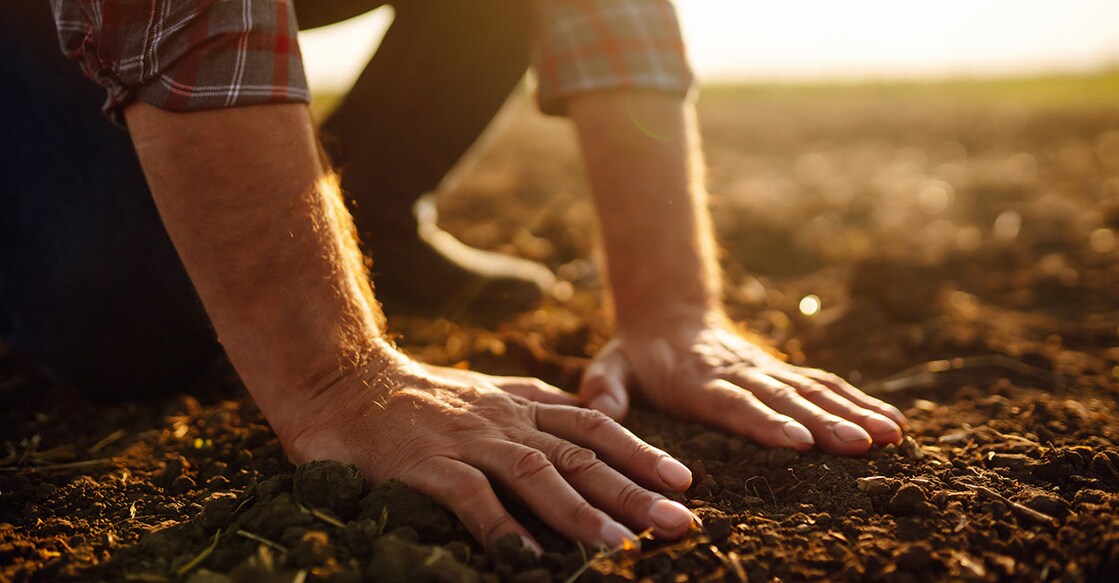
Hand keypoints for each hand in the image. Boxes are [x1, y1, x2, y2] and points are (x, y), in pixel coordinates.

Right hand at [273, 346, 697, 552]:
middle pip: (581, 454)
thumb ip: (531, 407)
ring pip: (536, 474)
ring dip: (581, 512)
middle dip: (635, 489)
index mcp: (519, 404)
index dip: (641, 452)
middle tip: (679, 521)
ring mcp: (466, 440)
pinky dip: (502, 528)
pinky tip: (529, 561)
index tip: (683, 479)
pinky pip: (471, 499)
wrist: (342, 379)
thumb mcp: (485, 393)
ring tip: (622, 546)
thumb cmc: (414, 396)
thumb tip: (583, 426)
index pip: (594, 425)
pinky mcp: (426, 464)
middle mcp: (503, 421)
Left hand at [579, 314, 906, 455]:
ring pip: (813, 391)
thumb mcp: (609, 366)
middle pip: (784, 399)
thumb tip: (600, 407)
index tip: (798, 441)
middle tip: (859, 444)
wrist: (668, 317)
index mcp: (698, 380)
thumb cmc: (637, 356)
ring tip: (889, 436)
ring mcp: (765, 371)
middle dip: (824, 422)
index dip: (766, 422)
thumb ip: (605, 387)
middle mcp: (739, 374)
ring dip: (852, 413)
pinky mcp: (781, 372)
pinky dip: (857, 402)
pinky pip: (824, 385)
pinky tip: (890, 422)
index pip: (734, 403)